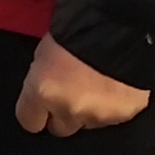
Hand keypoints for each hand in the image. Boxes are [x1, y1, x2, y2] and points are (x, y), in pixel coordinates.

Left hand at [16, 36, 151, 137]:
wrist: (123, 26)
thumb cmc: (77, 31)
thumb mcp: (45, 52)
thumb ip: (42, 80)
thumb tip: (43, 95)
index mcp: (42, 92)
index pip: (29, 122)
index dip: (35, 113)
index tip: (40, 108)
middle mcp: (68, 109)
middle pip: (60, 128)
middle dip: (63, 114)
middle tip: (72, 94)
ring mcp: (98, 115)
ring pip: (88, 123)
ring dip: (89, 110)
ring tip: (97, 85)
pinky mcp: (124, 115)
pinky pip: (113, 118)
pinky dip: (113, 106)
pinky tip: (116, 87)